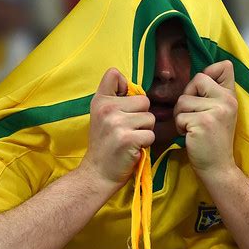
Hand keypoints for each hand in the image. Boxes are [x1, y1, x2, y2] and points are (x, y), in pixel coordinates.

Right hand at [81, 68, 154, 188]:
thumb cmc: (105, 145)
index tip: (121, 104)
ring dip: (145, 131)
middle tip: (127, 130)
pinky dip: (146, 143)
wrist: (97, 173)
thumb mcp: (100, 116)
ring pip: (150, 118)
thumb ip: (114, 98)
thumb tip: (133, 86)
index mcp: (99, 101)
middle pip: (144, 101)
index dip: (125, 87)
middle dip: (141, 116)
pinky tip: (133, 148)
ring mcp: (117, 123)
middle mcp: (107, 109)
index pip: (114, 74)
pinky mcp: (128, 139)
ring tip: (130, 139)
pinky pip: (151, 134)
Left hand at [174, 60, 237, 176]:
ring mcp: (215, 111)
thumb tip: (198, 77)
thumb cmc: (213, 141)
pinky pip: (180, 116)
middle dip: (188, 96)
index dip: (209, 73)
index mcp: (231, 97)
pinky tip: (191, 136)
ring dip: (181, 115)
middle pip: (198, 79)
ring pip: (183, 100)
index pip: (224, 66)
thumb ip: (214, 94)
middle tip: (192, 115)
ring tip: (192, 128)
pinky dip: (180, 127)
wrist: (218, 167)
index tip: (203, 92)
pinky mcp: (202, 122)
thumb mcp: (221, 113)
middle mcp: (226, 100)